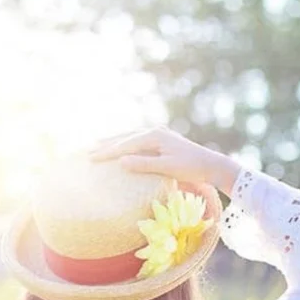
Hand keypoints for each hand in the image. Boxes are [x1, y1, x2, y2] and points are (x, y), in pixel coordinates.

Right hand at [89, 127, 240, 195]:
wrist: (211, 164)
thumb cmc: (191, 168)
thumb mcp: (167, 168)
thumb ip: (144, 164)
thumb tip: (121, 161)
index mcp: (154, 136)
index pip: (125, 144)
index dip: (107, 152)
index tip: (91, 159)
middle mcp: (155, 131)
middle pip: (125, 137)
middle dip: (106, 145)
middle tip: (88, 152)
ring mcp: (159, 135)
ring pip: (131, 137)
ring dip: (115, 141)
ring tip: (99, 146)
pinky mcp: (162, 140)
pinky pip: (138, 140)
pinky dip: (127, 143)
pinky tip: (121, 147)